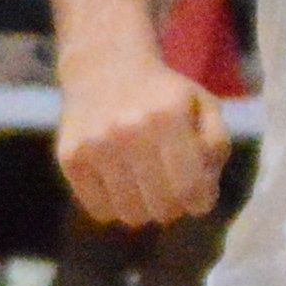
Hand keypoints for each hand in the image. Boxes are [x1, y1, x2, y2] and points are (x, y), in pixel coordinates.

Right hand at [58, 51, 228, 228]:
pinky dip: (114, 206)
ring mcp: (95, 146)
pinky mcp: (70, 158)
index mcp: (169, 117)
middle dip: (174, 206)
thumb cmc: (163, 95)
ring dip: (144, 209)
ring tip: (145, 186)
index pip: (191, 187)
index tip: (199, 196)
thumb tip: (202, 191)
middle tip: (170, 190)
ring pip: (131, 215)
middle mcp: (129, 131)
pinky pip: (100, 211)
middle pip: (162, 208)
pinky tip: (119, 183)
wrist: (104, 69)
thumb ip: (216, 145)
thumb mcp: (203, 105)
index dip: (201, 201)